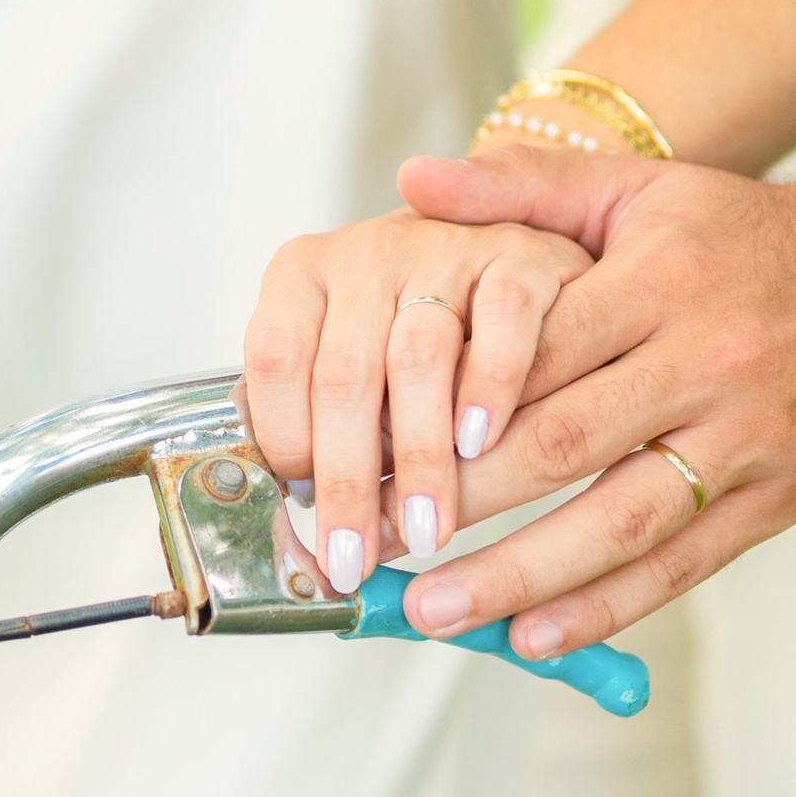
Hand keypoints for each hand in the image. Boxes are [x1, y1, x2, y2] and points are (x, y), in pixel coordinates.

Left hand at [243, 209, 594, 595]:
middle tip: (356, 558)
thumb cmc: (423, 323)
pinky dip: (491, 386)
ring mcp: (444, 246)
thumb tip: (301, 509)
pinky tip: (482, 443)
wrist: (522, 238)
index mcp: (304, 273)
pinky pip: (502, 321)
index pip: (274, 358)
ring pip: (416, 358)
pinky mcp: (520, 255)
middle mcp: (367, 252)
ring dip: (419, 456)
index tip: (301, 514)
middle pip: (344, 375)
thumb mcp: (355, 350)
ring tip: (426, 529)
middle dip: (349, 482)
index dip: (286, 441)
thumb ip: (318, 408)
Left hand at [388, 148, 795, 654]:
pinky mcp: (781, 497)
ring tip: (430, 612)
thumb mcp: (642, 188)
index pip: (536, 351)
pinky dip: (605, 606)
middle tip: (370, 539)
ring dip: (517, 576)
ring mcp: (750, 438)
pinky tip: (532, 636)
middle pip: (562, 446)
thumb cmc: (748, 236)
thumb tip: (409, 182)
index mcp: (660, 281)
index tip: (369, 448)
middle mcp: (708, 361)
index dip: (447, 406)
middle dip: (458, 503)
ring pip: (619, 522)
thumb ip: (523, 188)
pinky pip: (682, 564)